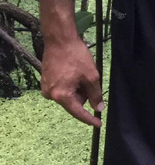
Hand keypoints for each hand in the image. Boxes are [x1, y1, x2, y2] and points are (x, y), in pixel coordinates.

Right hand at [39, 0, 103, 126]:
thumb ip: (95, 94)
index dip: (89, 118)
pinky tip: (74, 72)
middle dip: (84, 95)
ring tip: (80, 72)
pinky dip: (71, 84)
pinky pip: (63, 89)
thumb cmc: (76, 57)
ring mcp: (46, 88)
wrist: (59, 40)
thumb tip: (98, 108)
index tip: (98, 124)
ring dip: (78, 89)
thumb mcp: (91, 76)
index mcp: (61, 95)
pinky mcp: (45, 81)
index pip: (78, 112)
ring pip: (69, 95)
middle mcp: (50, 95)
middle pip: (73, 102)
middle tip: (89, 79)